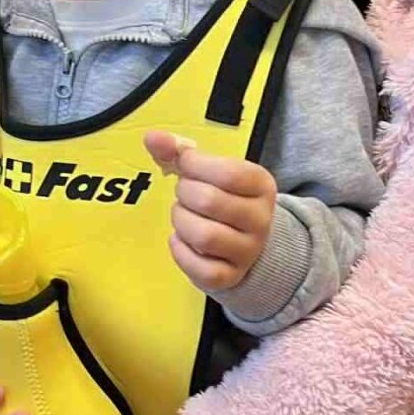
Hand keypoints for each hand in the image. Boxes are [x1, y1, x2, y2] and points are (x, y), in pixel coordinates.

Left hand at [144, 131, 275, 292]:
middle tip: (184, 193)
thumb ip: (180, 151)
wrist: (245, 243)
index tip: (186, 165)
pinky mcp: (230, 276)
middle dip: (185, 194)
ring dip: (182, 222)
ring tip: (183, 216)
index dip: (195, 166)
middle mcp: (260, 219)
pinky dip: (181, 251)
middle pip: (210, 202)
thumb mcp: (209, 171)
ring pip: (205, 236)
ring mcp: (247, 251)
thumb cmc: (222, 199)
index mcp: (261, 185)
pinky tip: (181, 239)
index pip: (227, 173)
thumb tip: (152, 137)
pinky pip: (200, 267)